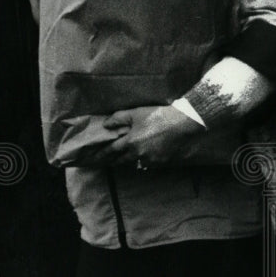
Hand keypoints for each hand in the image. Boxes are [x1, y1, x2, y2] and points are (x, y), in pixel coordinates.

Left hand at [86, 105, 204, 167]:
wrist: (182, 123)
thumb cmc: (158, 116)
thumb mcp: (136, 113)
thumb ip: (118, 118)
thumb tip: (106, 125)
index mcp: (130, 142)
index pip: (111, 151)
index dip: (101, 154)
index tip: (93, 158)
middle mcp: (138, 154)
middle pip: (122, 161)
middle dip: (114, 161)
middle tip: (107, 162)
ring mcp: (150, 159)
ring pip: (135, 163)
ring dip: (130, 161)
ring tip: (127, 158)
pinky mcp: (161, 161)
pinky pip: (148, 163)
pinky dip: (144, 160)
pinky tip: (145, 156)